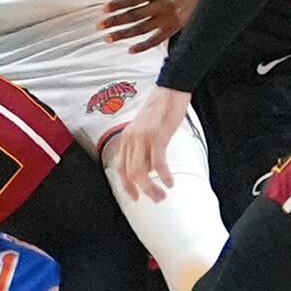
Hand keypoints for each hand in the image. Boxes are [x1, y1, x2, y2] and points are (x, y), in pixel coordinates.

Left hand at [99, 0, 201, 52]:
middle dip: (116, 22)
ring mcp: (171, 18)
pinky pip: (158, 40)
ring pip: (144, 29)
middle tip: (100, 27)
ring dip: (125, 35)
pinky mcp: (176, 27)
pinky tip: (131, 50)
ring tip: (109, 39)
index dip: (118, 5)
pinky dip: (144, 46)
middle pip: (135, 16)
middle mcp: (164, 4)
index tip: (103, 10)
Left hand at [113, 85, 189, 201]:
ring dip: (151, 188)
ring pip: (141, 172)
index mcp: (127, 138)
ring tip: (163, 195)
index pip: (120, 168)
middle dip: (143, 191)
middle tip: (156, 199)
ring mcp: (143, 138)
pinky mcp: (157, 136)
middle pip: (130, 174)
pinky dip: (163, 176)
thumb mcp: (146, 130)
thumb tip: (150, 169)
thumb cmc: (161, 110)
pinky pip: (158, 163)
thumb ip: (144, 148)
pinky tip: (170, 182)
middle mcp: (131, 139)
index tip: (135, 197)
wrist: (170, 91)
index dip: (126, 186)